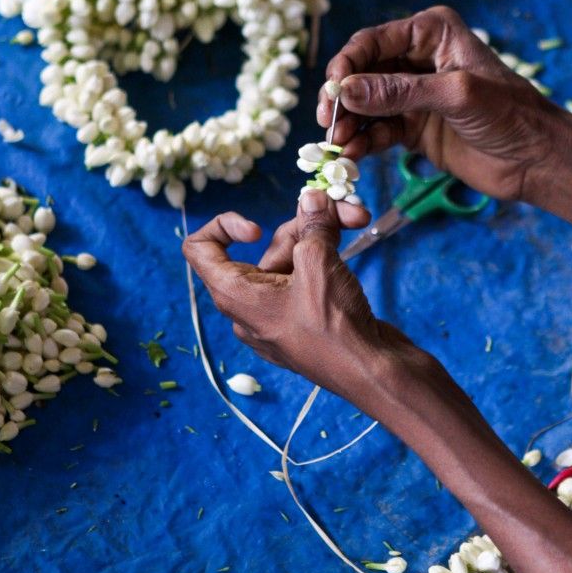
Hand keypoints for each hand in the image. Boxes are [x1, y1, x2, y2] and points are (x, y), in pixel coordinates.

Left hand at [182, 191, 410, 394]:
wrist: (373, 373)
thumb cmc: (333, 325)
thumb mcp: (318, 262)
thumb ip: (312, 225)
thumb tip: (312, 199)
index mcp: (235, 295)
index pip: (199, 249)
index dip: (223, 225)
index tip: (258, 228)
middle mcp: (251, 306)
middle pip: (267, 247)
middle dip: (304, 224)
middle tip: (343, 210)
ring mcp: (281, 314)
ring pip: (294, 259)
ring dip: (324, 235)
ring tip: (358, 218)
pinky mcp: (307, 319)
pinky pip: (308, 278)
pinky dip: (326, 258)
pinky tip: (350, 245)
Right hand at [317, 6, 564, 200]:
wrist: (536, 158)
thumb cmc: (510, 114)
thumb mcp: (455, 95)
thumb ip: (399, 92)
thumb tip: (346, 90)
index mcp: (432, 33)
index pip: (374, 41)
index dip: (347, 64)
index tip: (332, 91)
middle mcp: (418, 59)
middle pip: (361, 73)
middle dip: (341, 98)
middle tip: (328, 122)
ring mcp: (412, 95)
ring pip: (364, 104)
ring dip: (348, 124)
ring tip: (337, 145)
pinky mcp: (412, 127)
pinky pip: (376, 131)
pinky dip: (362, 142)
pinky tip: (353, 155)